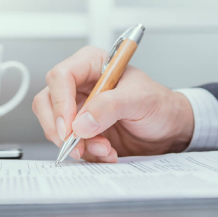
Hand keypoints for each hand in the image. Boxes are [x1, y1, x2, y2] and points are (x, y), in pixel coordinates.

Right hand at [32, 46, 194, 161]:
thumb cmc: (160, 105)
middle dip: (60, 128)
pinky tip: (108, 151)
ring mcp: (79, 108)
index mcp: (93, 64)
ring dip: (77, 144)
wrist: (169, 129)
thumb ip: (111, 106)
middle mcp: (81, 85)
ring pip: (55, 126)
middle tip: (77, 145)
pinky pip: (69, 143)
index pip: (61, 76)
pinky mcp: (82, 130)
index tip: (70, 126)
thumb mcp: (141, 100)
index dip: (61, 102)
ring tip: (105, 148)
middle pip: (47, 101)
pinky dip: (86, 152)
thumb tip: (81, 122)